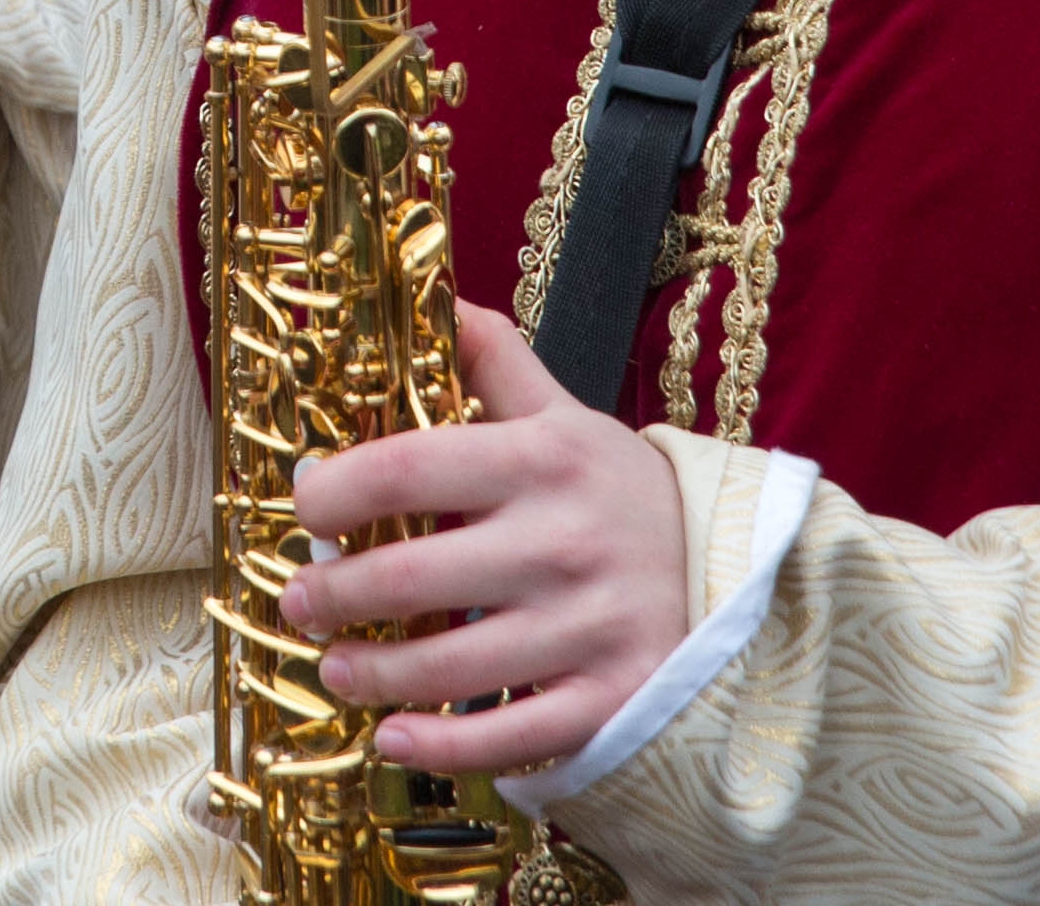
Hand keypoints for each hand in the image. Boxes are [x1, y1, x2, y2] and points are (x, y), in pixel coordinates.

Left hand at [286, 305, 696, 778]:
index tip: (305, 505)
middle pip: (414, 576)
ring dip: (373, 672)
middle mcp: (563, 541)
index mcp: (544, 460)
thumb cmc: (619, 494)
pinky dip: (441, 745)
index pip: (411, 465)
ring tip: (334, 665)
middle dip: (336, 594)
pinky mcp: (611, 700)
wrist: (741, 575)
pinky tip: (392, 736)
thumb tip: (431, 294)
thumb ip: (496, 362)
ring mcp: (589, 627)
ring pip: (450, 665)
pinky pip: (510, 735)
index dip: (338, 488)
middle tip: (298, 601)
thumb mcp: (566, 417)